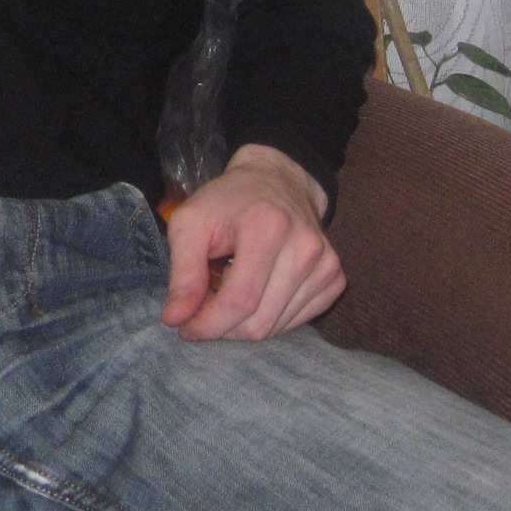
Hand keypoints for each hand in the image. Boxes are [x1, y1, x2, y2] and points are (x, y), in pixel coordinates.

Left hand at [161, 144, 342, 341]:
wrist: (277, 181)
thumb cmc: (227, 202)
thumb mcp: (190, 223)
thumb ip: (182, 273)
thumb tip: (175, 319)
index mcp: (268, 227)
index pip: (239, 301)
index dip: (208, 324)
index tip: (184, 327)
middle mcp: (305, 248)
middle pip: (259, 322)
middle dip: (222, 327)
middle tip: (203, 307)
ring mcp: (326, 265)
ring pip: (275, 328)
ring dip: (243, 323)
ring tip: (228, 291)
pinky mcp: (334, 278)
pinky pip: (295, 322)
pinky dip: (267, 318)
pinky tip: (255, 292)